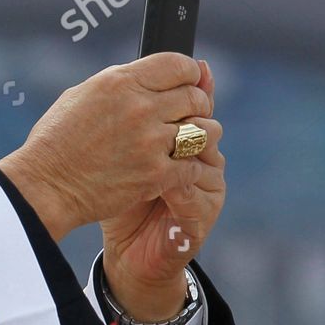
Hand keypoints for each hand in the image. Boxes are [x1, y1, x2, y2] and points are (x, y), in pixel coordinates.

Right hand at [0, 52, 215, 242]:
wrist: (45, 186)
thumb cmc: (55, 141)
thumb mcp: (81, 96)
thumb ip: (119, 84)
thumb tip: (145, 77)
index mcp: (120, 82)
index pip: (178, 64)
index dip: (190, 73)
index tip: (191, 82)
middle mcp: (140, 107)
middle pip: (195, 97)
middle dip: (197, 105)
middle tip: (191, 115)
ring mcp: (150, 142)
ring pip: (203, 131)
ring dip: (199, 136)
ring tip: (189, 142)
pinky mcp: (155, 175)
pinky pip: (192, 165)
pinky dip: (188, 168)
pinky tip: (177, 169)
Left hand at [100, 59, 225, 319]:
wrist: (122, 248)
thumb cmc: (115, 191)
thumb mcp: (120, 145)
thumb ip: (132, 110)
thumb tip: (135, 76)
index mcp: (186, 134)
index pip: (195, 101)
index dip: (177, 95)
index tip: (148, 95)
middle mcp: (204, 156)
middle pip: (205, 122)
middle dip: (175, 121)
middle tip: (145, 124)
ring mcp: (208, 185)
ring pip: (206, 153)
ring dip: (175, 151)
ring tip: (149, 153)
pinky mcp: (204, 214)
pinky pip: (196, 191)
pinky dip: (174, 185)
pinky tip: (155, 183)